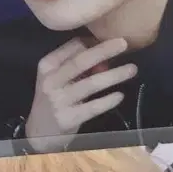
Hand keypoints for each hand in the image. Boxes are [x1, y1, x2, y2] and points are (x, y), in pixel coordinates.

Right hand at [23, 38, 137, 148]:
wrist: (40, 132)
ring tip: (132, 69)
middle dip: (104, 51)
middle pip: (80, 62)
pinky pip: (93, 107)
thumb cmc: (54, 99)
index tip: (111, 40)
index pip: (72, 47)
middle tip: (124, 43)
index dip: (93, 42)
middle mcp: (51, 81)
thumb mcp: (57, 78)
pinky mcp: (68, 118)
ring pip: (91, 84)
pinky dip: (109, 100)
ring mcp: (59, 101)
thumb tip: (105, 54)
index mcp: (47, 66)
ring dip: (114, 75)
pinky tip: (120, 95)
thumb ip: (76, 66)